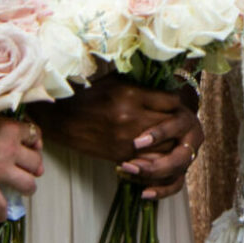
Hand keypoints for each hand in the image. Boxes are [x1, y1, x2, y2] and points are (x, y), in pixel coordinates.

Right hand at [0, 114, 44, 221]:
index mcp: (10, 130)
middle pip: (35, 162)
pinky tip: (0, 215)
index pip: (35, 135)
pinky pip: (0, 205)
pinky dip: (1, 212)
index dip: (35, 143)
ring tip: (23, 191)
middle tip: (29, 170)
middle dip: (34, 167)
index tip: (32, 147)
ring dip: (27, 189)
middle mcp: (10, 150)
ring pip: (28, 184)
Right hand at [31, 77, 201, 197]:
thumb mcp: (117, 81)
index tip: (178, 102)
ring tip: (176, 139)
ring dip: (174, 143)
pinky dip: (159, 158)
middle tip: (183, 123)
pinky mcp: (120, 156)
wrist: (60, 118)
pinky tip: (160, 152)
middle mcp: (131, 118)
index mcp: (131, 95)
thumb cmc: (89, 94)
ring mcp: (126, 140)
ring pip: (166, 147)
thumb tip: (170, 84)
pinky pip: (150, 161)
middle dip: (182, 124)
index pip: (172, 101)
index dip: (180, 102)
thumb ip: (144, 84)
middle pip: (173, 125)